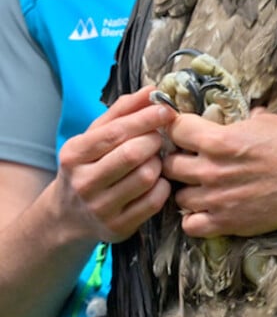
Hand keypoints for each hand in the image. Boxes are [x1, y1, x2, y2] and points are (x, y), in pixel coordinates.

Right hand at [54, 86, 173, 241]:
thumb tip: (151, 89)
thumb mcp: (94, 137)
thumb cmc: (89, 167)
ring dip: (160, 164)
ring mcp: (101, 207)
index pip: (115, 133)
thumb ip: (122, 112)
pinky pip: (154, 201)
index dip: (145, 119)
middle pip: (132, 155)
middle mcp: (84, 182)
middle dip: (154, 142)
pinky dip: (164, 187)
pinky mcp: (119, 227)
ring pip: (146, 178)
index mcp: (74, 154)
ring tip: (156, 159)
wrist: (69, 216)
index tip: (166, 110)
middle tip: (160, 138)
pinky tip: (158, 181)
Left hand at [162, 110, 276, 236]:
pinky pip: (191, 226)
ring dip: (187, 190)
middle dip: (178, 160)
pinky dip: (195, 219)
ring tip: (202, 188)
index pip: (174, 130)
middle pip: (169, 165)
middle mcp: (211, 170)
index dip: (179, 129)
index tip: (188, 132)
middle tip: (192, 161)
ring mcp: (218, 199)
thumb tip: (228, 117)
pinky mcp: (229, 222)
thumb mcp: (264, 120)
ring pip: (178, 196)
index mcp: (218, 140)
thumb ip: (237, 121)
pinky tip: (207, 210)